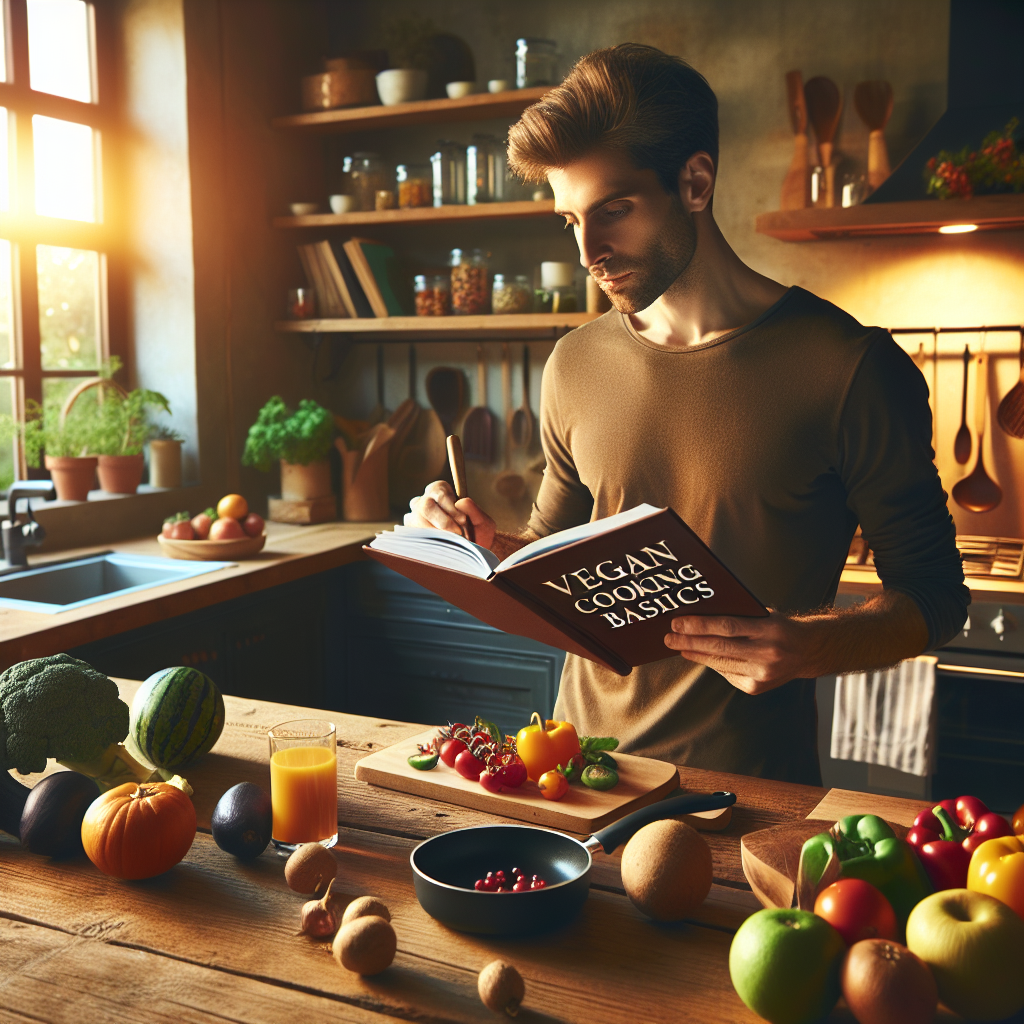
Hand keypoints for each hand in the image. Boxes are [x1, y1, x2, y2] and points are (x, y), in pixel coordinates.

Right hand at [405, 480, 496, 549]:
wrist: (472, 553)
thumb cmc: (477, 533)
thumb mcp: (483, 522)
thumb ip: (474, 510)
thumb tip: (460, 503)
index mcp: (441, 491)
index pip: (440, 492)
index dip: (451, 507)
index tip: (463, 521)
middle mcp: (425, 500)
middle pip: (426, 506)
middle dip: (443, 522)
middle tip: (457, 534)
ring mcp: (415, 516)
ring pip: (417, 520)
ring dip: (436, 533)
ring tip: (452, 542)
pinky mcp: (411, 532)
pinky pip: (413, 534)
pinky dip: (428, 541)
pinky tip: (440, 547)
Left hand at [663, 611, 822, 694]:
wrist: (808, 651)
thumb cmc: (780, 627)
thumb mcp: (764, 614)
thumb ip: (738, 615)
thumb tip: (700, 615)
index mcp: (769, 630)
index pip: (727, 627)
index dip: (699, 626)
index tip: (678, 623)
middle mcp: (767, 654)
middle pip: (719, 647)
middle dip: (690, 642)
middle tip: (669, 637)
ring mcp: (762, 674)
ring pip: (720, 663)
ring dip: (696, 654)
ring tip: (678, 645)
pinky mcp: (756, 687)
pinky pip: (726, 673)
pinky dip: (711, 663)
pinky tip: (699, 656)